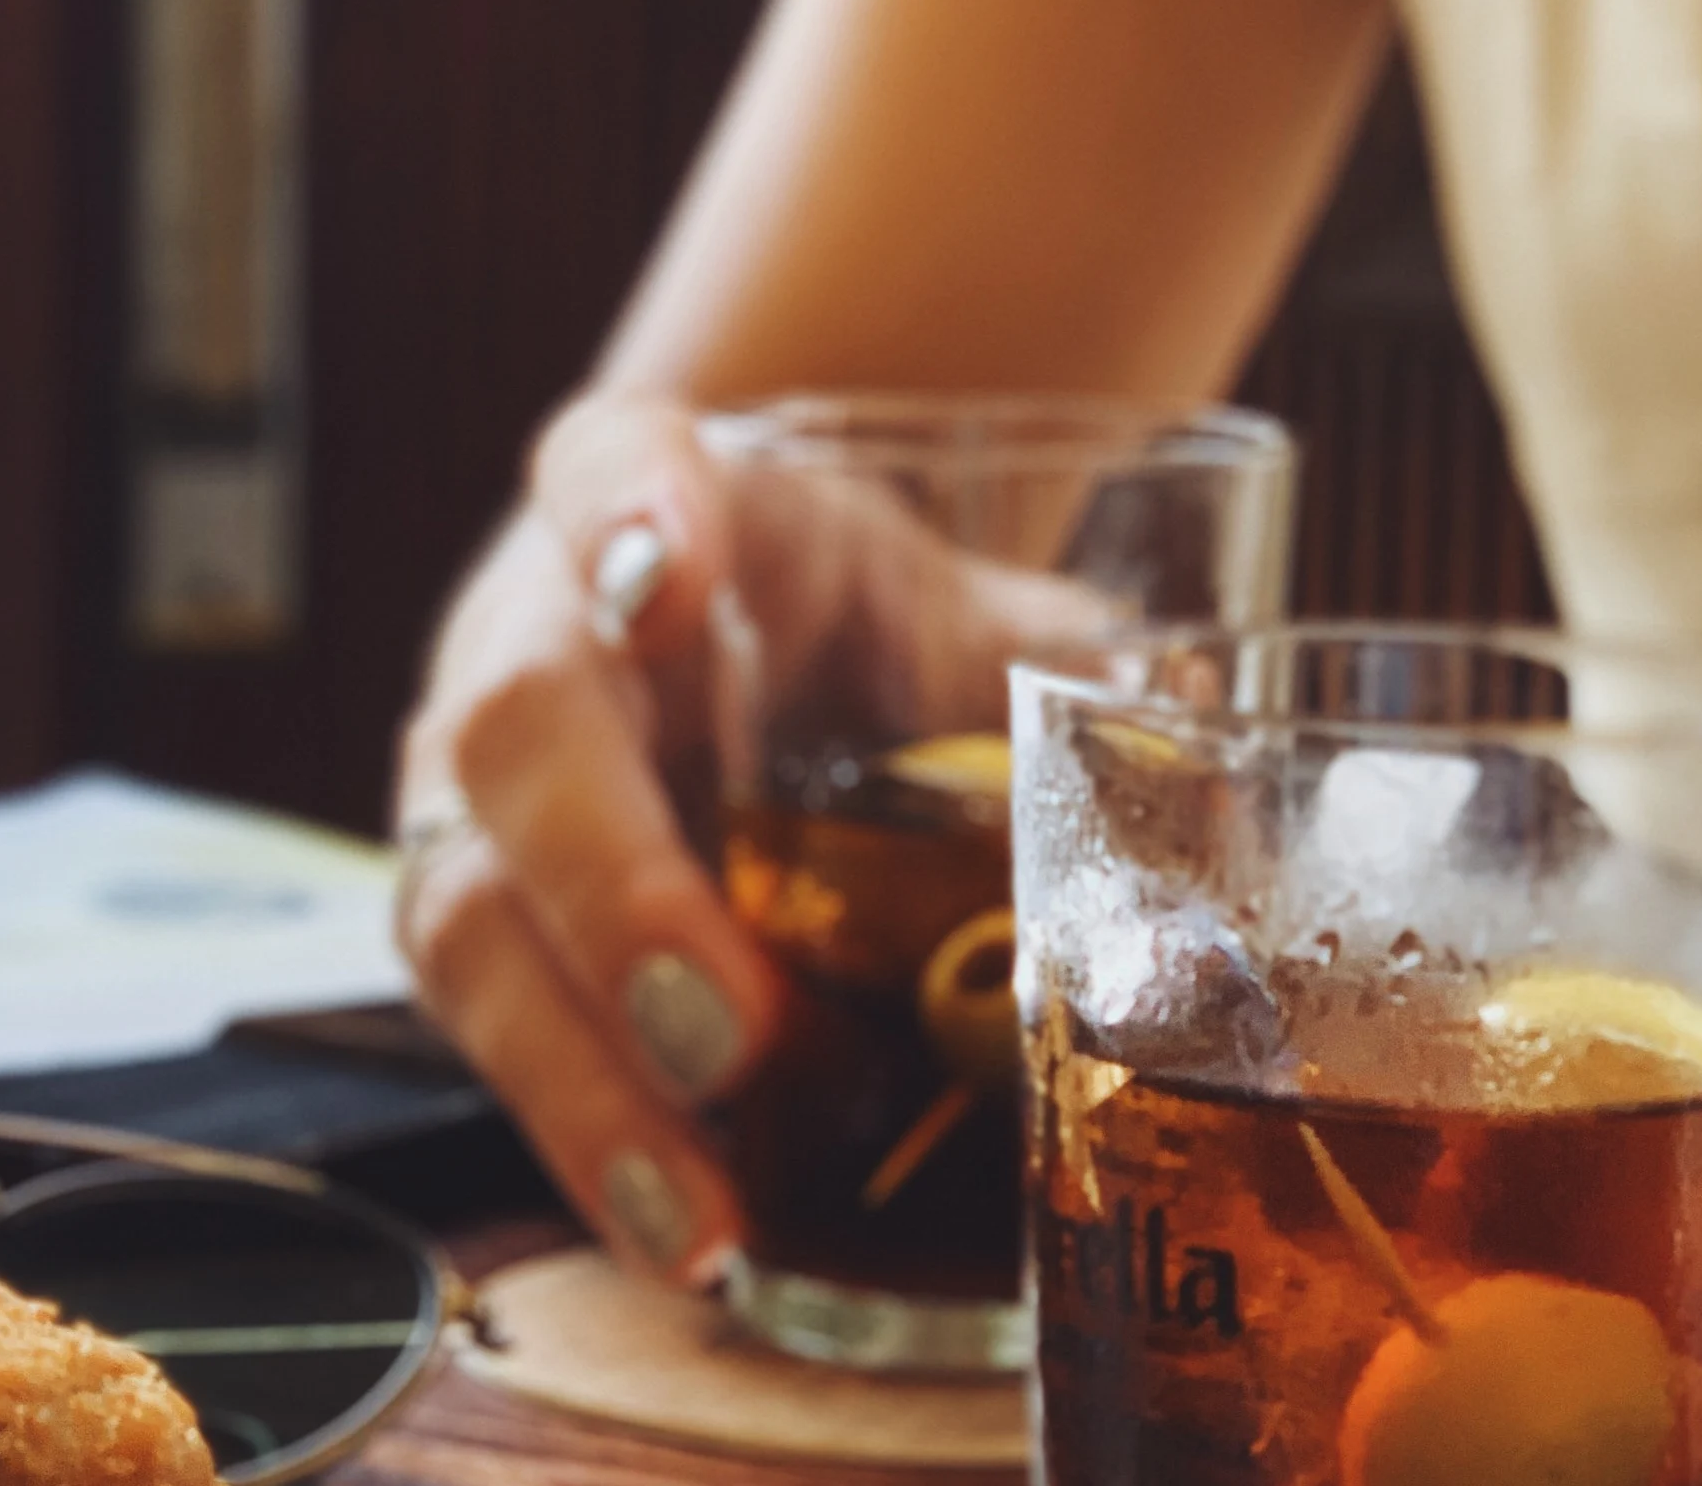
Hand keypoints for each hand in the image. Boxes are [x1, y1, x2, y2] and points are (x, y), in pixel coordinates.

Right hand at [394, 394, 1103, 1281]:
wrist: (750, 644)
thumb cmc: (860, 633)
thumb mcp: (966, 619)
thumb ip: (1077, 696)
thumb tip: (1233, 846)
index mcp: (672, 504)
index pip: (616, 465)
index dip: (627, 518)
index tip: (662, 580)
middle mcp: (536, 633)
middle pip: (518, 725)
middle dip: (615, 883)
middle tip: (725, 1030)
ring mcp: (480, 788)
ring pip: (468, 912)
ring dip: (583, 1075)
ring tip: (703, 1214)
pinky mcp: (476, 920)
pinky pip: (491, 1035)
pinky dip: (589, 1144)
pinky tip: (682, 1236)